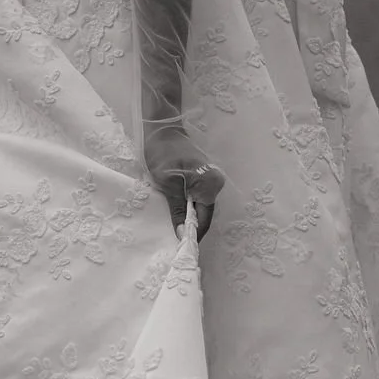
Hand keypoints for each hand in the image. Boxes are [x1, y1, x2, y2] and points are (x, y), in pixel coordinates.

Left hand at [143, 125, 225, 240]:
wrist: (162, 128)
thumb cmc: (163, 153)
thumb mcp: (167, 184)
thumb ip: (177, 210)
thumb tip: (183, 235)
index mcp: (210, 185)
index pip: (205, 219)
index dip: (193, 235)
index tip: (181, 249)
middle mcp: (216, 183)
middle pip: (205, 214)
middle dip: (192, 228)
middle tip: (174, 243)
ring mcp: (212, 180)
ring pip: (202, 207)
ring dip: (190, 218)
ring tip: (175, 232)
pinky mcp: (205, 177)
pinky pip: (199, 198)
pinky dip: (189, 208)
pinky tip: (178, 214)